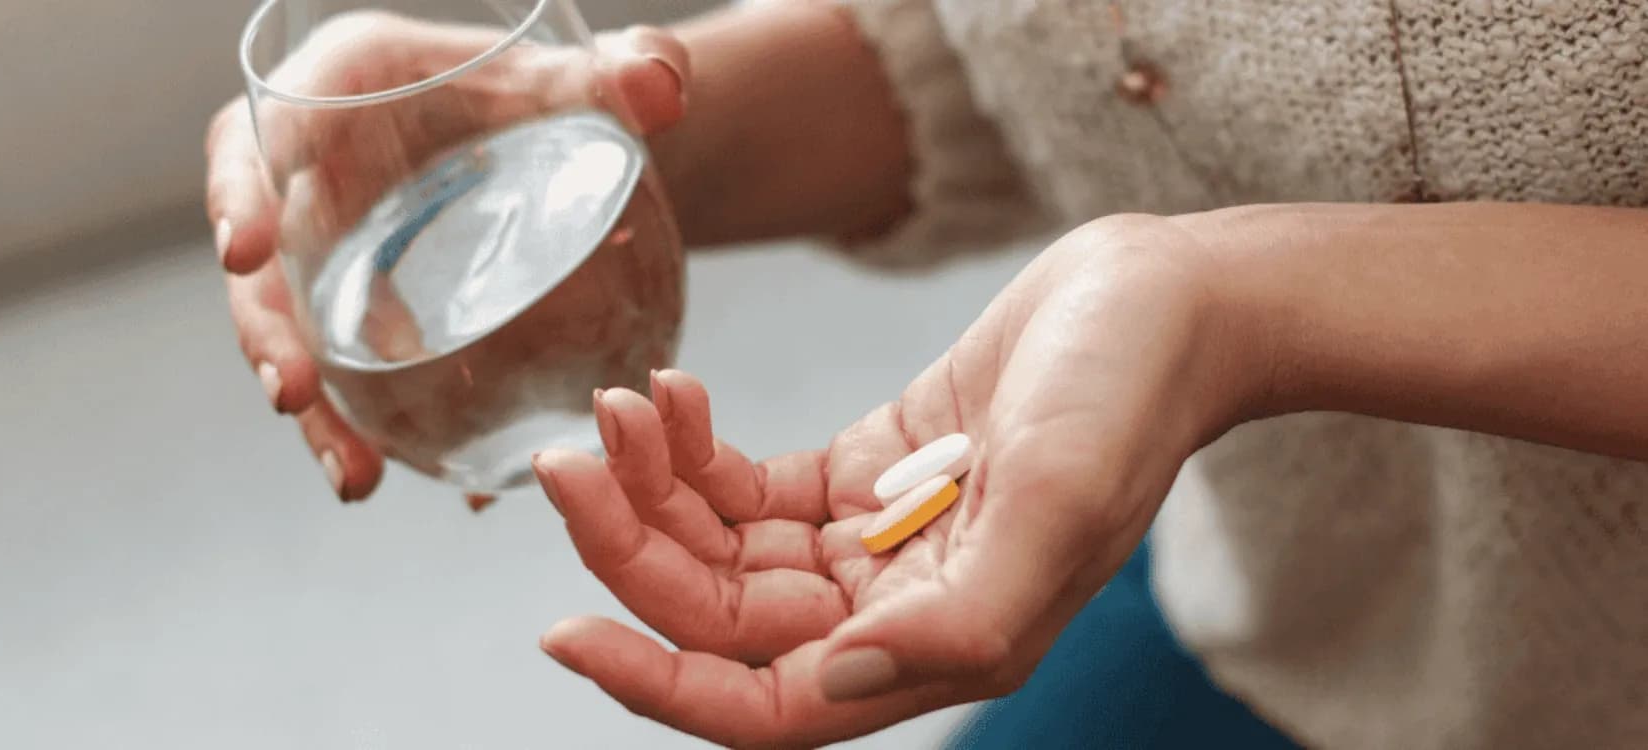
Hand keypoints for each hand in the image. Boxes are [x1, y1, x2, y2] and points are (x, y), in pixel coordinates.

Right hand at [203, 12, 691, 502]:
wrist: (563, 143)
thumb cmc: (551, 90)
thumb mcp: (589, 79)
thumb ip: (629, 71)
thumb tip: (661, 85)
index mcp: (341, 92)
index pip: (264, 135)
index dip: (241, 192)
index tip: (246, 251)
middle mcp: (313, 177)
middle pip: (262, 258)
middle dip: (267, 329)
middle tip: (292, 392)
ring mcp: (333, 253)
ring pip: (299, 336)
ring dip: (320, 412)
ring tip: (354, 476)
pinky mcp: (364, 313)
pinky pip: (353, 377)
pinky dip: (375, 431)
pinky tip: (415, 483)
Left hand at [533, 214, 1265, 747]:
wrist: (1163, 302)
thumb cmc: (1130, 398)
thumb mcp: (1058, 503)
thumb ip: (957, 616)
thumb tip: (827, 680)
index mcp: (939, 644)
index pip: (762, 704)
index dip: (658, 682)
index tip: (566, 630)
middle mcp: (893, 610)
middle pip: (719, 615)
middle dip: (633, 543)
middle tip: (571, 455)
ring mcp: (870, 540)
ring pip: (719, 548)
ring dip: (653, 485)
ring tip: (618, 405)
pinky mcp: (860, 472)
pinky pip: (746, 486)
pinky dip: (695, 448)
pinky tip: (671, 395)